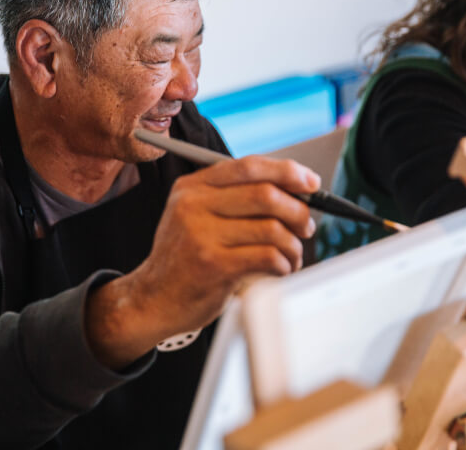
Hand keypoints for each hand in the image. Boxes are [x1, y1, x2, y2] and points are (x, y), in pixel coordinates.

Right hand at [85, 155, 319, 368]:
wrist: (154, 299)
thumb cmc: (186, 257)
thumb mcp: (195, 215)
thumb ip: (233, 197)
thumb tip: (295, 189)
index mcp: (192, 186)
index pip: (248, 166)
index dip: (287, 171)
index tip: (310, 183)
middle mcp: (193, 205)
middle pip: (265, 194)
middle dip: (297, 210)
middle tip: (306, 226)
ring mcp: (201, 235)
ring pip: (272, 229)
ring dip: (293, 245)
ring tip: (291, 256)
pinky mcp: (213, 265)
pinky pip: (268, 257)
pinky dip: (284, 264)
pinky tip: (279, 270)